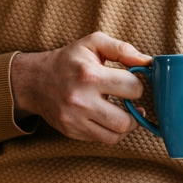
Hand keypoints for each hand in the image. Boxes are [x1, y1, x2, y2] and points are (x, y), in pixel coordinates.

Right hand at [11, 31, 152, 143]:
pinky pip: (102, 139)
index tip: (132, 82)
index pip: (132, 88)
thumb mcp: (93, 43)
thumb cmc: (68, 60)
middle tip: (133, 102)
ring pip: (115, 136)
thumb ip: (123, 49)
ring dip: (126, 125)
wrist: (34, 80)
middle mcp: (81, 101)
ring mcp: (74, 120)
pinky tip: (109, 118)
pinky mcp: (71, 132)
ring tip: (125, 113)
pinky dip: (111, 131)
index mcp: (89, 76)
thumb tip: (148, 62)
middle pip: (125, 120)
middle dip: (136, 112)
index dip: (138, 84)